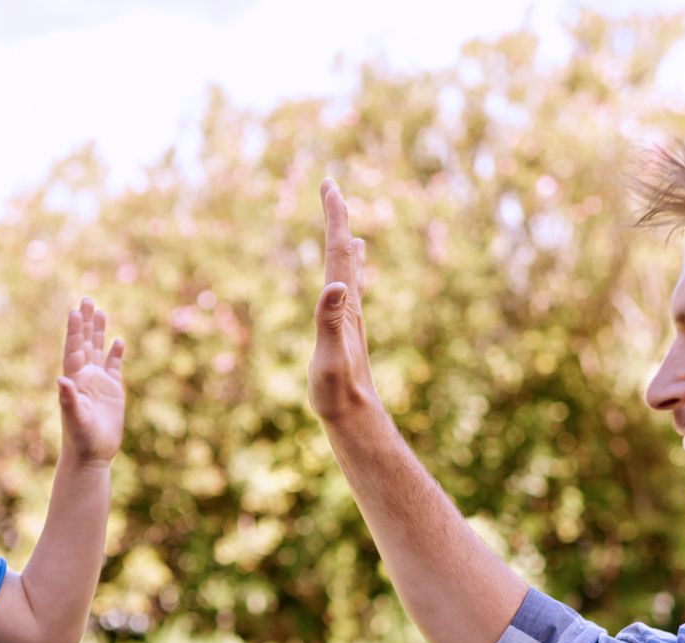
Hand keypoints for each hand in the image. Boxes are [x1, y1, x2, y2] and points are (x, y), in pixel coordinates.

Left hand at [58, 296, 126, 465]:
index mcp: (74, 380)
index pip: (74, 349)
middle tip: (85, 299)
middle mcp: (84, 377)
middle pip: (84, 343)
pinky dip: (115, 353)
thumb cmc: (80, 439)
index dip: (73, 330)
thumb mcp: (75, 418)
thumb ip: (68, 399)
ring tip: (99, 310)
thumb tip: (61, 380)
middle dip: (85, 322)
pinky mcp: (112, 391)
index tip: (74, 311)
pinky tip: (118, 341)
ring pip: (98, 350)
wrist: (91, 455)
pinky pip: (114, 366)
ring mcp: (98, 383)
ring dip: (98, 331)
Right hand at [308, 178, 378, 423]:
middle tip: (332, 190)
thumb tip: (335, 285)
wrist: (355, 416)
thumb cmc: (338, 390)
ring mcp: (351, 318)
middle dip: (338, 220)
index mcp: (344, 304)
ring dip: (345, 247)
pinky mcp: (348, 332)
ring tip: (349, 231)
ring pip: (349, 273)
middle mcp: (351, 305)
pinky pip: (348, 293)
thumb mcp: (330, 353)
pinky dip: (347, 277)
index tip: (330, 184)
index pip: (337, 251)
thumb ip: (330, 320)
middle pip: (344, 252)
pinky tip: (348, 282)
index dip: (335, 216)